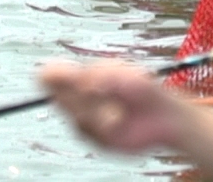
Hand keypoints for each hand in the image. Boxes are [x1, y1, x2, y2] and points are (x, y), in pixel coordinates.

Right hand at [40, 61, 187, 152]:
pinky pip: (85, 132)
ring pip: (74, 116)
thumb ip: (94, 75)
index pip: (53, 75)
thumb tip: (76, 82)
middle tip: (97, 90)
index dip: (49, 76)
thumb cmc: (144, 89)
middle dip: (77, 95)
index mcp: (83, 77)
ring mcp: (86, 118)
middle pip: (59, 97)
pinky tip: (117, 122)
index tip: (52, 77)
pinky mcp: (94, 138)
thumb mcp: (119, 74)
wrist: (162, 115)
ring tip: (117, 110)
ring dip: (95, 111)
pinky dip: (101, 126)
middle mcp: (80, 98)